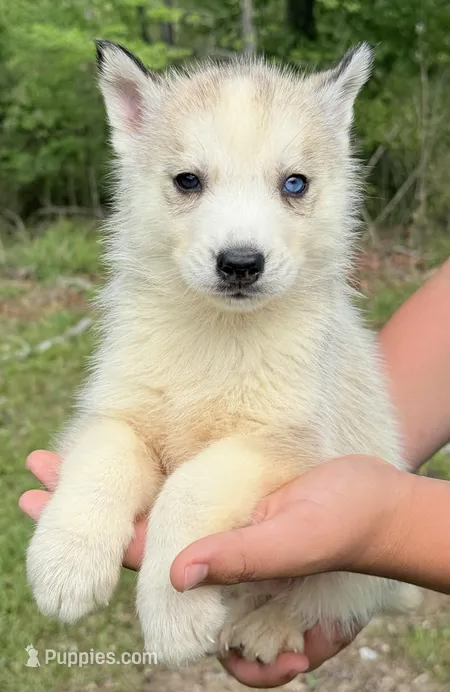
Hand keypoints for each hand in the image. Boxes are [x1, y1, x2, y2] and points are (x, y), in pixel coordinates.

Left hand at [20, 452, 382, 685]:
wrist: (372, 505)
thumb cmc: (340, 528)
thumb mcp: (293, 541)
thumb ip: (240, 558)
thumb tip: (177, 576)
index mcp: (211, 572)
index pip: (135, 560)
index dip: (85, 532)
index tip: (38, 498)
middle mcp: (201, 553)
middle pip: (126, 533)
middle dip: (76, 506)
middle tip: (35, 468)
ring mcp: (208, 526)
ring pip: (142, 510)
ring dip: (102, 485)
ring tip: (60, 456)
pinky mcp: (218, 501)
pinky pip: (168, 488)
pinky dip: (138, 467)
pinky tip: (122, 444)